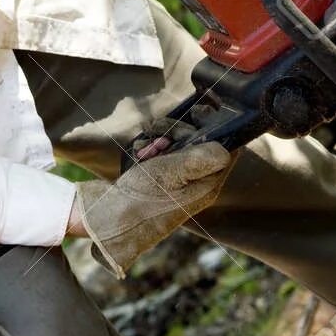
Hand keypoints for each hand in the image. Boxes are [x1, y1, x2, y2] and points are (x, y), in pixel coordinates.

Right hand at [73, 142, 234, 277]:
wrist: (108, 222)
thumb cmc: (142, 200)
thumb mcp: (173, 174)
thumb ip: (201, 158)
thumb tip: (227, 148)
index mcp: (208, 184)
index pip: (226, 149)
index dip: (216, 128)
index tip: (198, 114)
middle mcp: (195, 182)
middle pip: (199, 142)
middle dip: (179, 131)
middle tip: (163, 136)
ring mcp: (176, 180)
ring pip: (176, 144)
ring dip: (160, 137)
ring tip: (145, 148)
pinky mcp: (157, 179)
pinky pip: (158, 153)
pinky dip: (147, 147)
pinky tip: (138, 154)